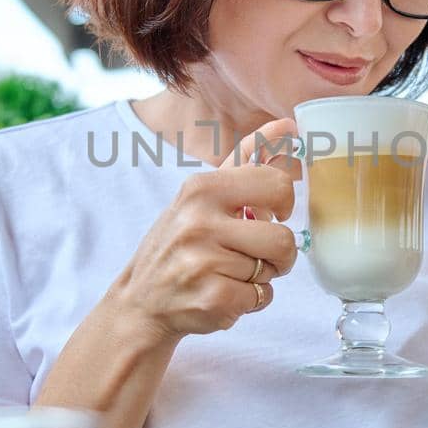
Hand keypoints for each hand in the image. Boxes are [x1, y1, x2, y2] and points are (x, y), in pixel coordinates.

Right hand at [103, 117, 300, 342]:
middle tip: (257, 254)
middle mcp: (199, 222)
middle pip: (284, 239)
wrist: (140, 302)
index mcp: (202, 188)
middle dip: (279, 253)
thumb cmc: (178, 244)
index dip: (284, 204)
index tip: (270, 214)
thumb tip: (287, 125)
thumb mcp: (202, 195)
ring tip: (229, 273)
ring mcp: (205, 263)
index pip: (277, 185)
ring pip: (273, 270)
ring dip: (261, 277)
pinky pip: (263, 297)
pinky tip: (224, 293)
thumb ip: (246, 159)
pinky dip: (252, 301)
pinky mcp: (214, 299)